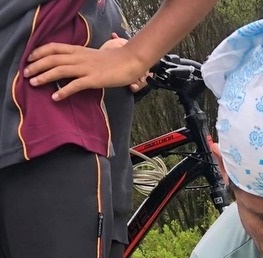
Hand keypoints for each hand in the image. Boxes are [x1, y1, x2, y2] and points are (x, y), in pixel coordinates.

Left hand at [24, 41, 147, 99]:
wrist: (130, 61)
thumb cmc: (113, 62)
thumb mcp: (92, 57)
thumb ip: (80, 60)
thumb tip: (69, 67)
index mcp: (78, 50)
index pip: (54, 47)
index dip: (39, 52)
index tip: (29, 59)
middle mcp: (79, 57)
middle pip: (53, 58)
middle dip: (36, 65)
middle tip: (26, 74)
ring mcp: (86, 68)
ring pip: (60, 70)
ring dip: (44, 76)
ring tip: (34, 84)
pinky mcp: (94, 79)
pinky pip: (75, 85)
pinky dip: (63, 91)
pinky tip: (55, 97)